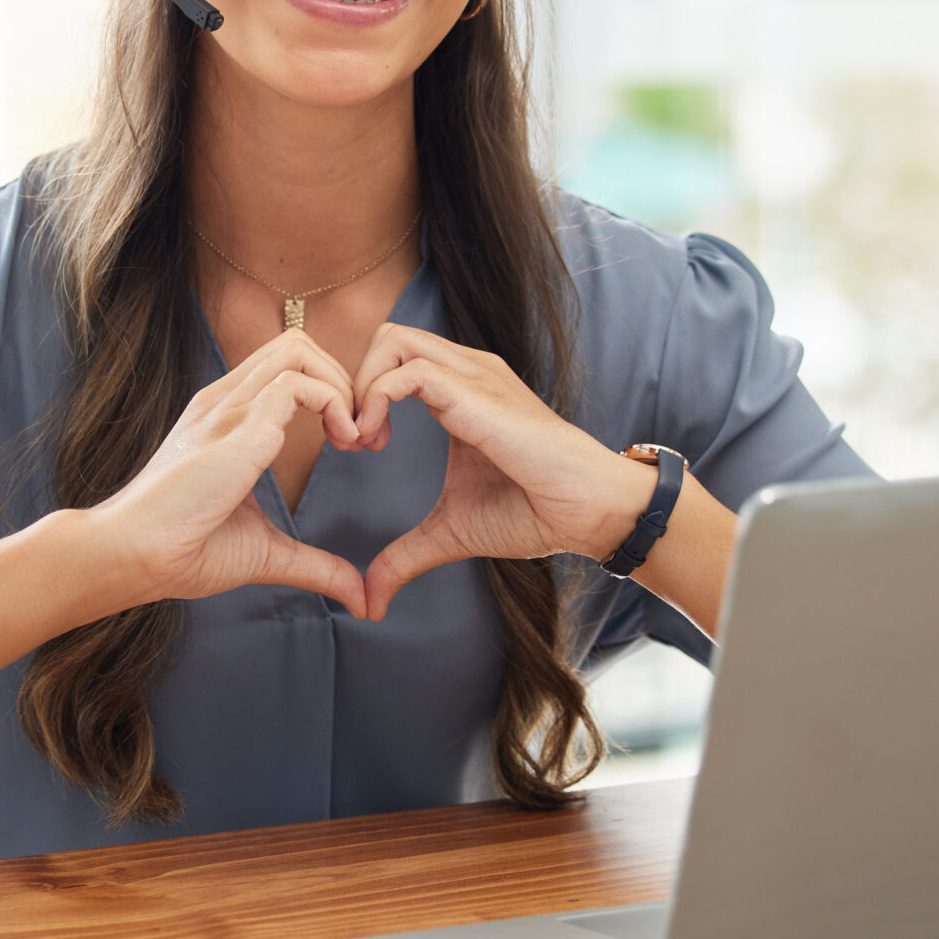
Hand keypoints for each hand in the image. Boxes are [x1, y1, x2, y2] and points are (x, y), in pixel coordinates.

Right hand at [86, 329, 367, 616]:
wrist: (133, 556)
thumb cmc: (184, 551)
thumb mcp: (266, 552)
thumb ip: (314, 565)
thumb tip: (359, 596)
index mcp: (225, 417)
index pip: (285, 365)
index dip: (330, 392)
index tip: (350, 443)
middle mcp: (225, 401)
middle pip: (297, 344)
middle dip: (344, 379)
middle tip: (360, 435)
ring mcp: (228, 409)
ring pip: (298, 349)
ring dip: (342, 386)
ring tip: (352, 437)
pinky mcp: (237, 427)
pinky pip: (297, 383)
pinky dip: (334, 403)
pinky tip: (341, 443)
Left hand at [348, 325, 654, 619]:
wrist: (586, 512)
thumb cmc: (533, 512)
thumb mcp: (450, 533)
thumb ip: (405, 557)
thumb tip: (370, 601)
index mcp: (459, 389)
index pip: (393, 358)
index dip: (362, 394)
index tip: (358, 446)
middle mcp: (465, 372)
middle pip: (386, 337)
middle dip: (351, 382)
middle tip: (352, 439)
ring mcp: (473, 376)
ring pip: (392, 340)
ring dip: (360, 388)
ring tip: (362, 440)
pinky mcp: (476, 394)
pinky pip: (406, 371)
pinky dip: (375, 399)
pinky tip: (376, 443)